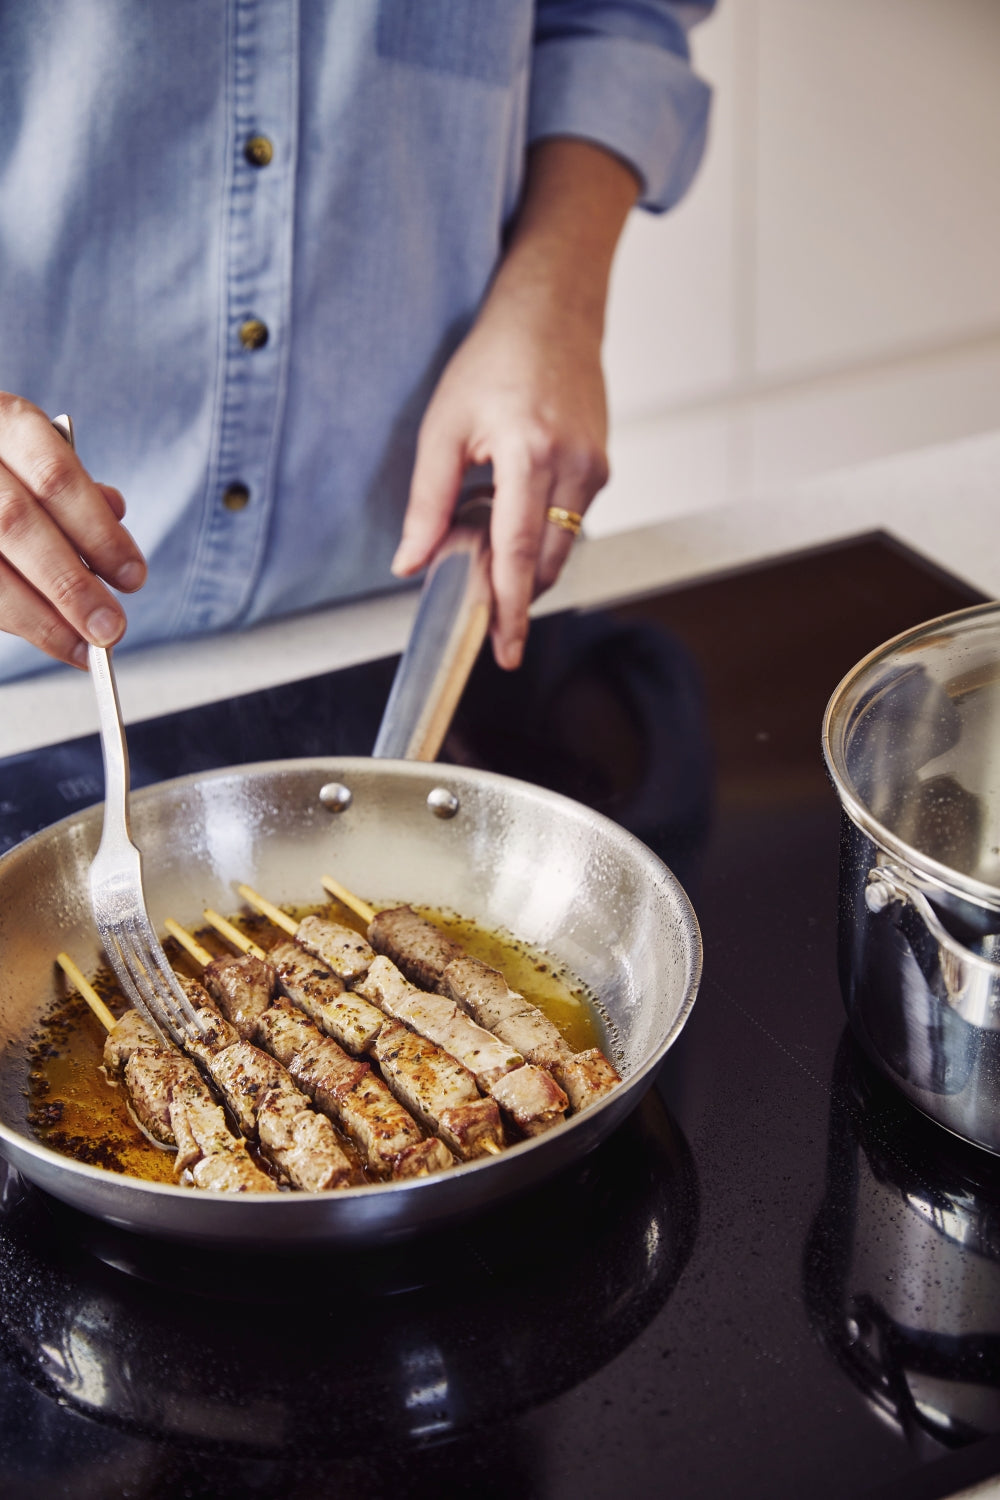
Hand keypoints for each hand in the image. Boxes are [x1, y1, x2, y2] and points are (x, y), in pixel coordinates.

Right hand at [0, 394, 146, 667]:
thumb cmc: (6, 463)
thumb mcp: (38, 450)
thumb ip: (72, 484)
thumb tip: (115, 513)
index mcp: (2, 421)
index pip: (55, 476)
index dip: (98, 532)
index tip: (134, 578)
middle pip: (16, 524)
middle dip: (69, 585)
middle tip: (111, 629)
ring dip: (39, 617)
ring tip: (83, 647)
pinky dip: (13, 619)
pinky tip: (47, 636)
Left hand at [395, 284, 607, 669]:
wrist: (552, 313)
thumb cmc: (494, 361)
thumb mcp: (443, 427)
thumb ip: (428, 501)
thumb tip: (410, 562)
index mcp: (530, 453)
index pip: (518, 552)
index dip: (509, 607)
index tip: (504, 650)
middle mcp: (574, 466)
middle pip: (546, 562)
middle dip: (515, 595)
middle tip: (480, 608)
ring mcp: (596, 469)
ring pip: (561, 548)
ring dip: (524, 563)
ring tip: (484, 543)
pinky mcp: (603, 468)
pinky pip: (570, 522)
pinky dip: (539, 534)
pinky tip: (509, 512)